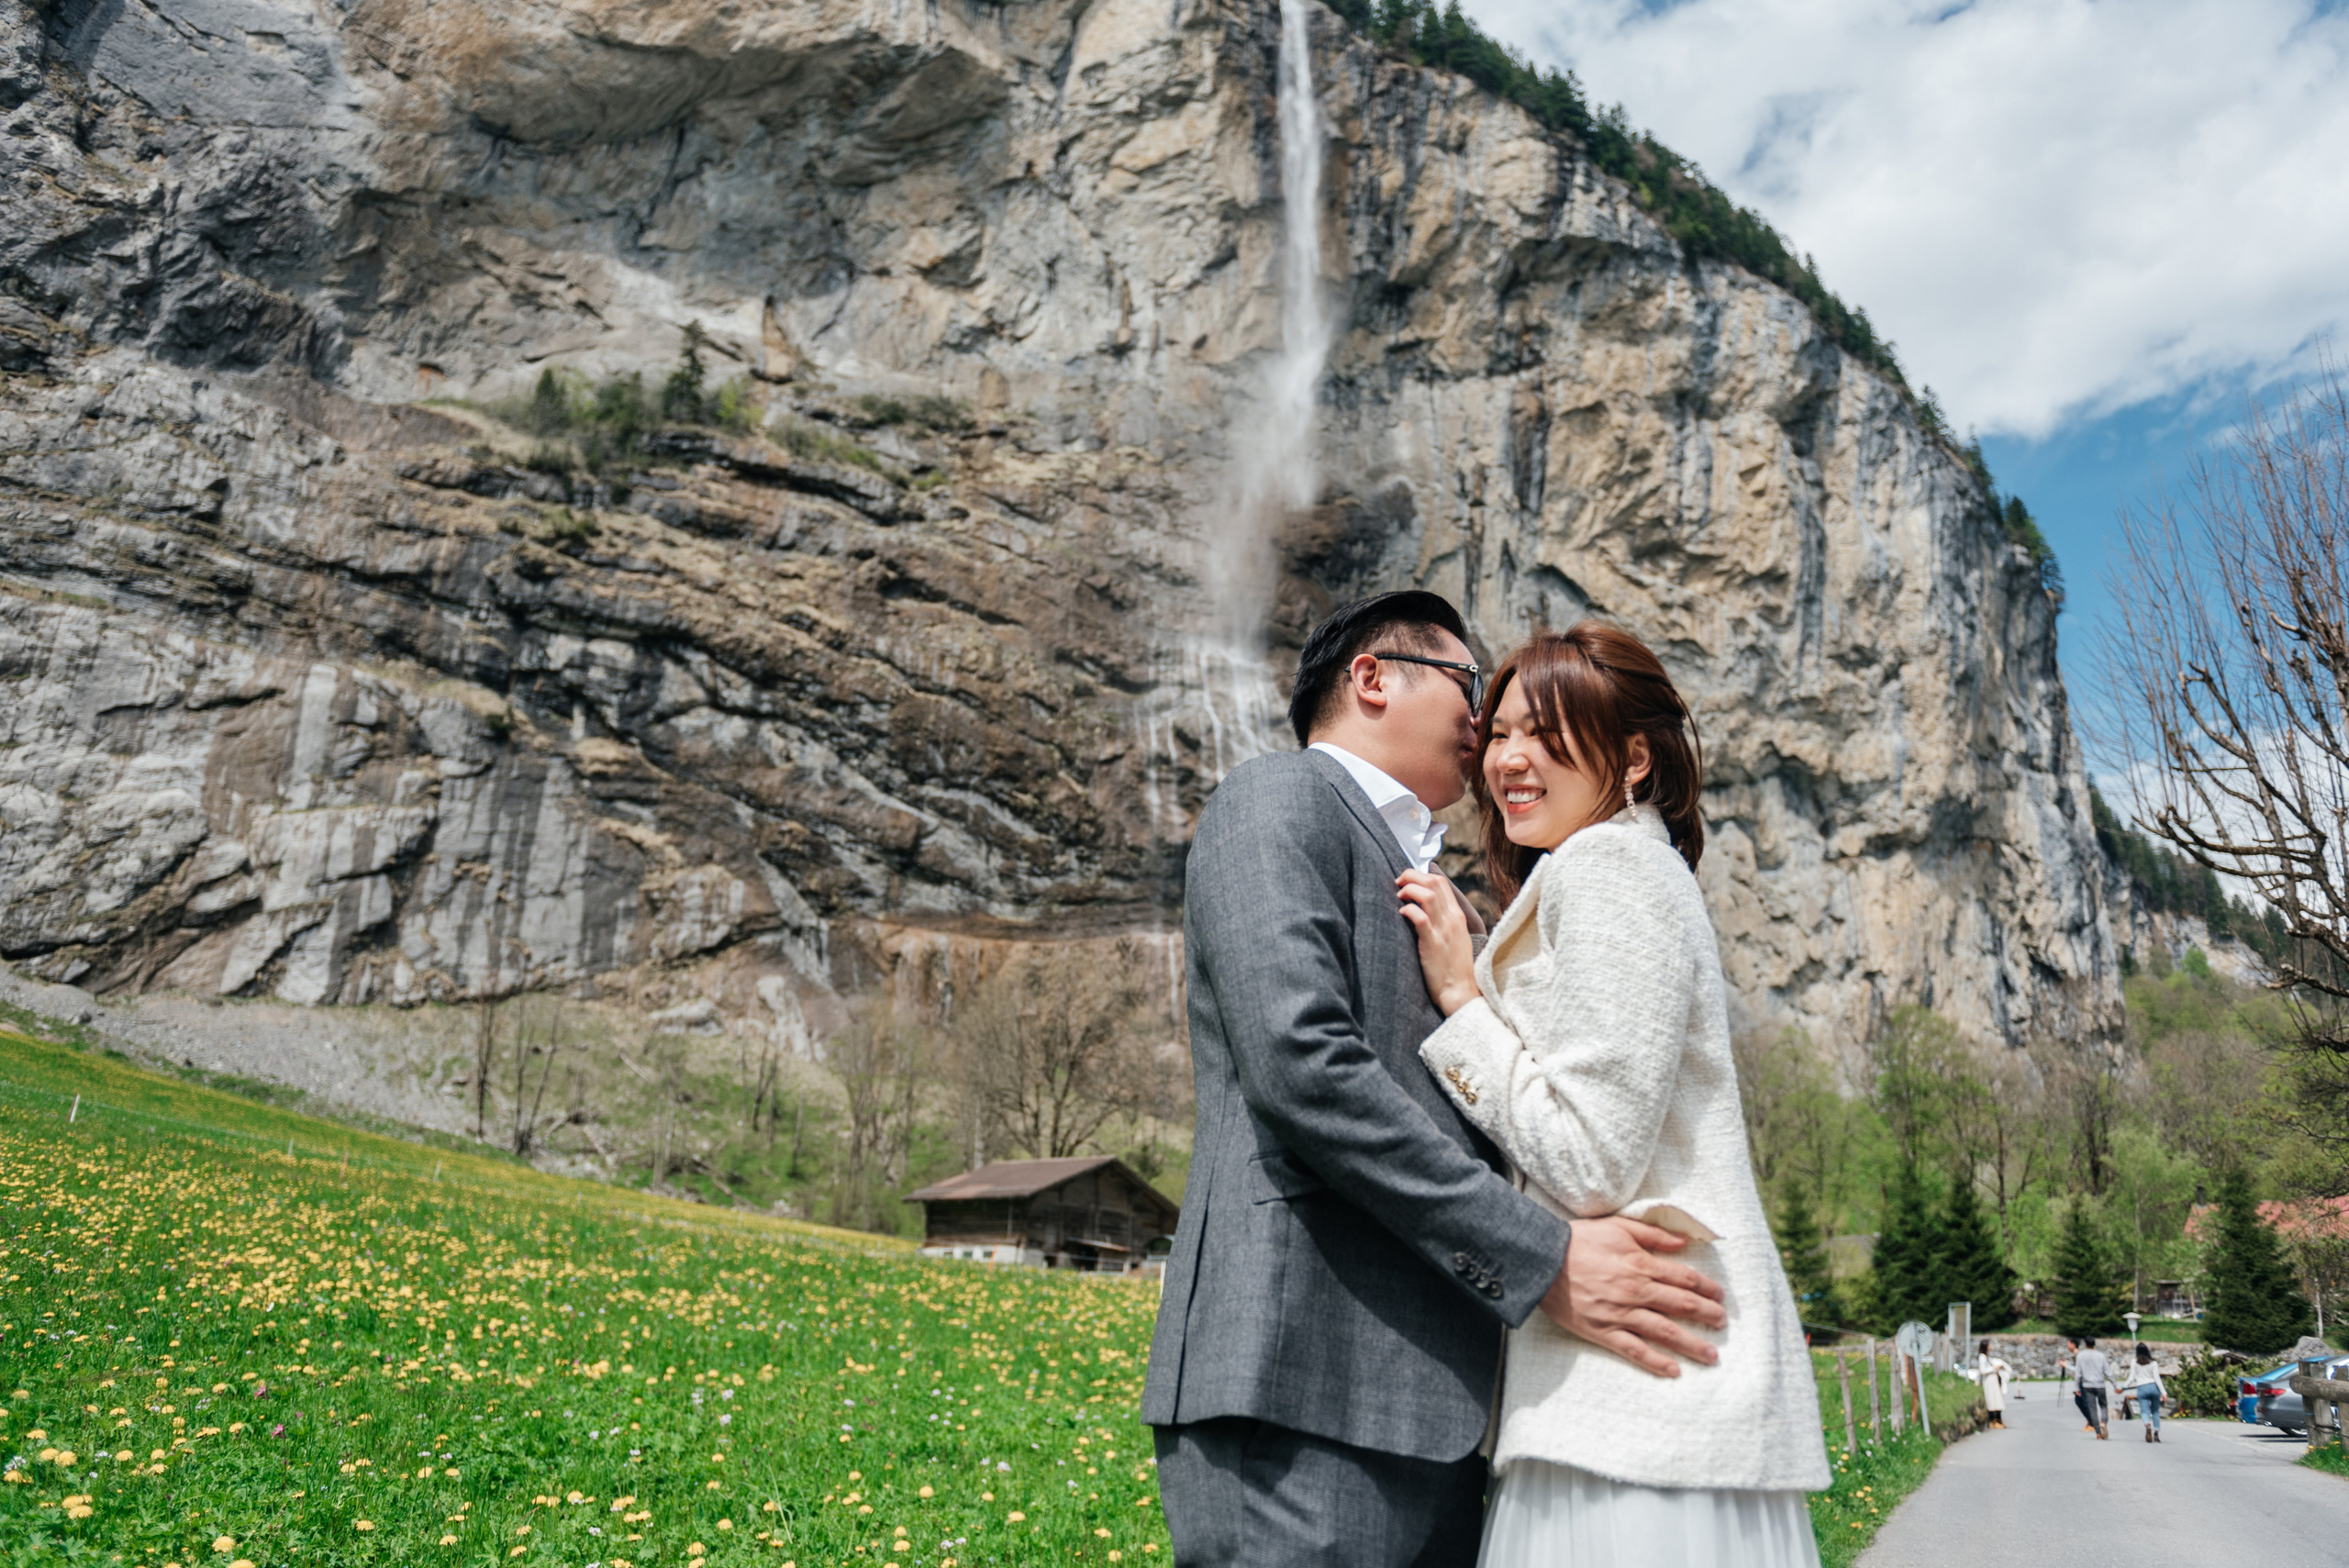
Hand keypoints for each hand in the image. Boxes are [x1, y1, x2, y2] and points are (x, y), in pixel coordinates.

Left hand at [1397, 869, 1478, 1015]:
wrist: (1459, 992)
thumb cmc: (1452, 968)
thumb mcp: (1454, 939)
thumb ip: (1443, 921)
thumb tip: (1423, 908)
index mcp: (1457, 916)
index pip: (1441, 882)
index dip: (1421, 875)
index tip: (1407, 881)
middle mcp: (1452, 919)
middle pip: (1434, 882)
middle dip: (1412, 876)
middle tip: (1398, 883)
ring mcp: (1444, 930)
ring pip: (1427, 894)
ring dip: (1408, 890)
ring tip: (1399, 896)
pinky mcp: (1433, 943)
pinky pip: (1419, 917)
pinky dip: (1407, 910)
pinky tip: (1401, 914)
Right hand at [1538, 1213, 1727, 1377]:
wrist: (1542, 1260)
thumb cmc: (1579, 1240)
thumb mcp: (1618, 1227)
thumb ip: (1653, 1235)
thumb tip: (1683, 1242)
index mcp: (1641, 1264)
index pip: (1685, 1278)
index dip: (1707, 1287)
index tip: (1720, 1296)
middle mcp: (1636, 1290)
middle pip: (1682, 1305)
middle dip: (1707, 1315)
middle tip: (1722, 1324)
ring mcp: (1621, 1313)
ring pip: (1665, 1331)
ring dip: (1692, 1344)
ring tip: (1711, 1355)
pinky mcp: (1604, 1331)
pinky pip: (1635, 1350)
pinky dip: (1655, 1362)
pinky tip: (1674, 1371)